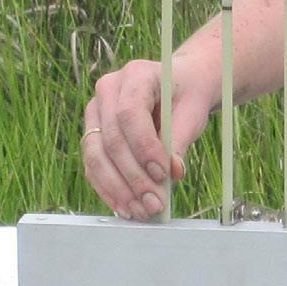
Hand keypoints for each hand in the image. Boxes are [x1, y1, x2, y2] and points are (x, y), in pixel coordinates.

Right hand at [82, 56, 215, 218]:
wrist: (180, 86)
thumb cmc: (187, 96)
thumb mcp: (193, 111)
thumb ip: (181, 139)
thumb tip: (173, 173)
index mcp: (135, 75)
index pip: (129, 114)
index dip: (144, 147)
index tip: (163, 174)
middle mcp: (108, 89)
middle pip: (111, 138)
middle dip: (133, 176)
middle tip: (154, 203)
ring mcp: (96, 111)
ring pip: (96, 154)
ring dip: (117, 188)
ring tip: (141, 210)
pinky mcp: (93, 132)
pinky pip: (93, 164)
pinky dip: (108, 188)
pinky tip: (125, 206)